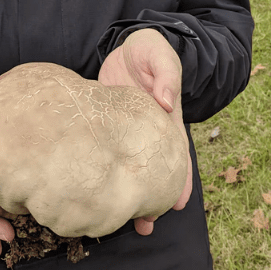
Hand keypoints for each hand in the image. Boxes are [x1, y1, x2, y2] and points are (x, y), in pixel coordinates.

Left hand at [98, 29, 192, 234]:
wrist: (126, 44)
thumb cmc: (148, 50)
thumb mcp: (160, 55)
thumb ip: (166, 75)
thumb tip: (165, 102)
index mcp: (165, 118)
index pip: (176, 154)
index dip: (179, 179)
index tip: (177, 204)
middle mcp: (148, 130)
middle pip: (153, 169)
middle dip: (153, 197)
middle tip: (146, 225)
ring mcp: (127, 131)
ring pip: (129, 167)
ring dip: (128, 191)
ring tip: (123, 220)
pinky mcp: (107, 127)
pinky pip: (107, 153)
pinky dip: (103, 171)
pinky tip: (91, 190)